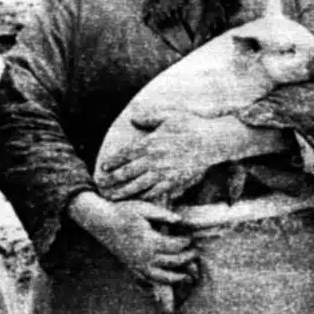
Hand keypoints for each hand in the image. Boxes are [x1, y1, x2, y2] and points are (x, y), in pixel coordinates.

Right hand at [68, 193, 197, 284]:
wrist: (101, 222)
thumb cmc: (123, 212)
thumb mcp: (144, 208)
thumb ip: (163, 215)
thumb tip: (180, 220)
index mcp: (150, 241)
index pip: (175, 246)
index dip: (186, 242)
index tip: (191, 237)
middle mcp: (145, 257)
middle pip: (173, 262)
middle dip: (187, 258)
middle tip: (195, 252)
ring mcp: (138, 265)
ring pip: (162, 277)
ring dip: (177, 277)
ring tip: (188, 274)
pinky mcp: (133, 268)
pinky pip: (149, 280)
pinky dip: (161, 283)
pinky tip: (169, 280)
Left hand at [98, 111, 217, 201]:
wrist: (212, 141)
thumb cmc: (191, 125)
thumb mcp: (169, 115)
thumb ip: (149, 117)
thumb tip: (133, 116)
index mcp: (150, 142)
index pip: (125, 154)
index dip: (113, 161)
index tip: (103, 168)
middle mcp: (153, 159)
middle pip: (128, 172)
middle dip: (113, 180)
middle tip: (102, 185)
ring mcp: (163, 172)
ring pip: (138, 185)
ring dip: (124, 191)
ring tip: (113, 196)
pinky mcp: (174, 182)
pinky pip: (155, 191)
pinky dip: (144, 196)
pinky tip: (138, 199)